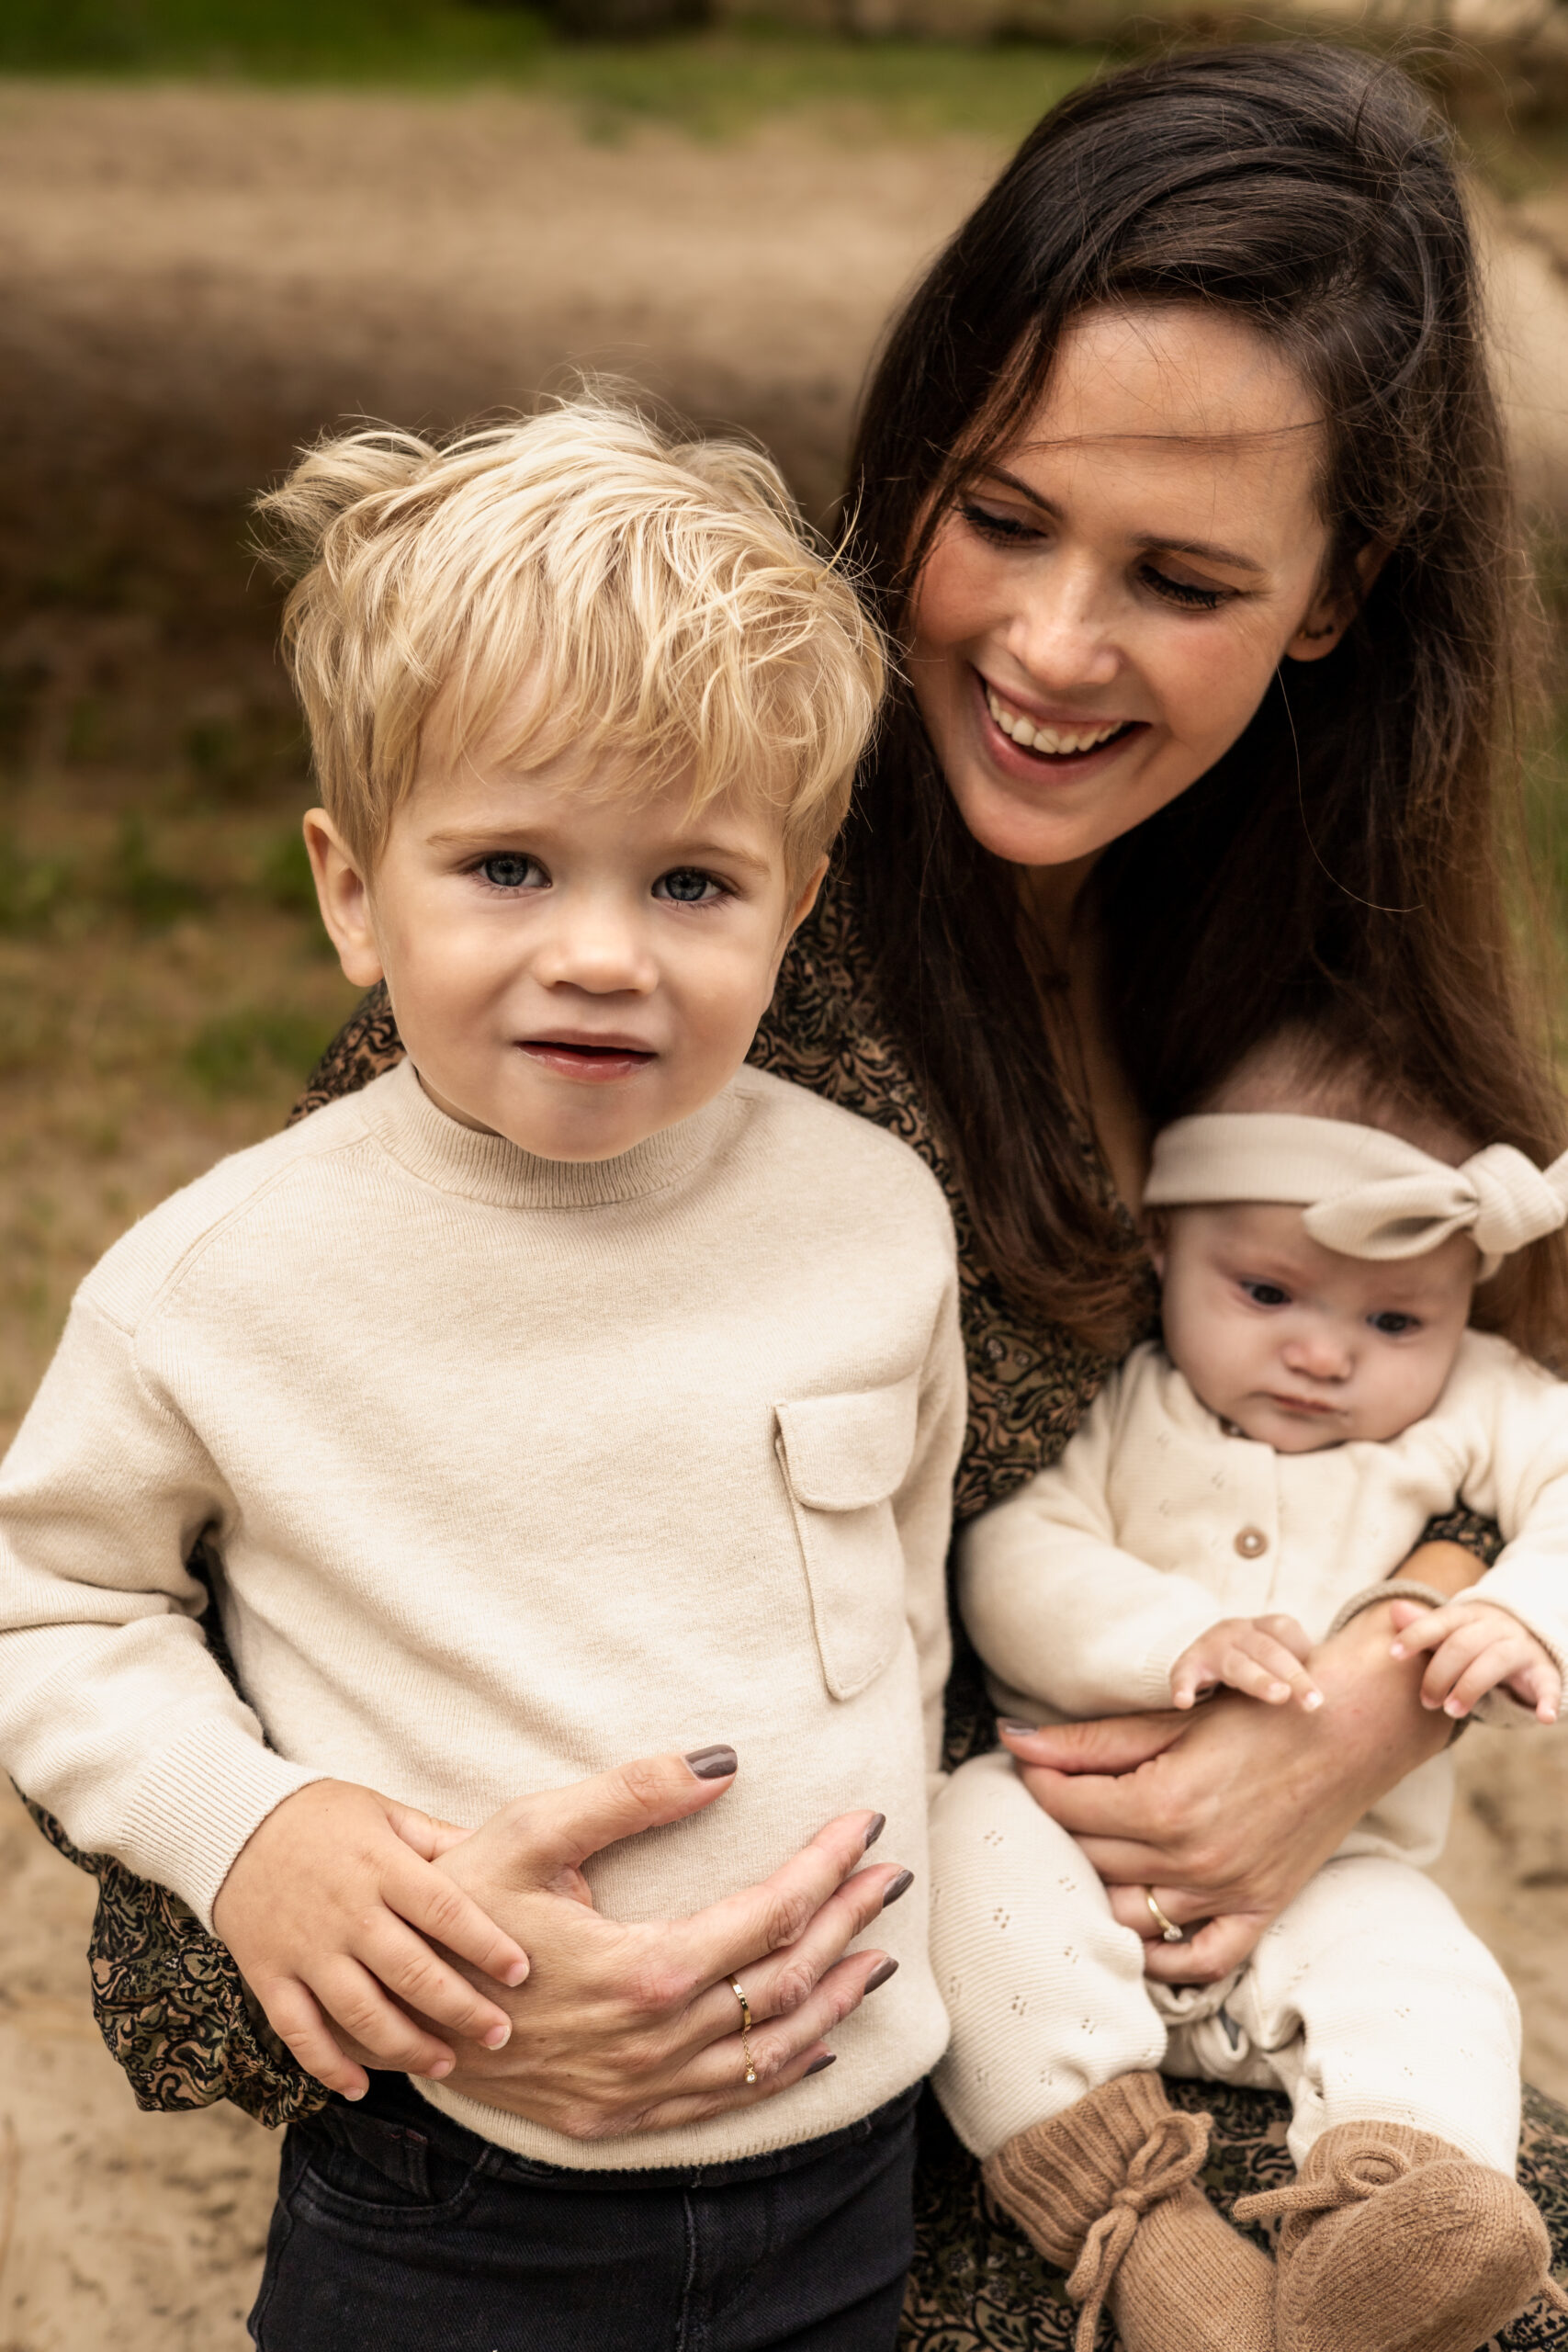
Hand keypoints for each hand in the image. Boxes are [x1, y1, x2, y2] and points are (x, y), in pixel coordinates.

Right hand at [211, 1780, 529, 2098]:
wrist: (229, 1823)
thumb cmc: (321, 1815)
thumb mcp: (383, 1812)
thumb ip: (436, 1838)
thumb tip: (495, 1848)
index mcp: (381, 1866)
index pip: (445, 1910)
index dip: (486, 1944)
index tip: (522, 1972)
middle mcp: (346, 1911)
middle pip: (412, 1972)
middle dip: (461, 2009)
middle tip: (502, 2033)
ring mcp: (305, 1949)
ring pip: (362, 2013)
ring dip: (408, 2047)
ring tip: (448, 2064)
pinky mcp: (269, 1975)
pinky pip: (299, 2031)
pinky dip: (329, 2064)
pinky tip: (361, 2086)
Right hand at [429, 1749, 909, 2138]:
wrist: (396, 2005)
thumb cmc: (461, 1906)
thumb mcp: (531, 1831)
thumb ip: (629, 1793)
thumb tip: (722, 1762)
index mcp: (643, 1970)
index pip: (771, 1913)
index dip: (828, 1866)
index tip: (867, 1824)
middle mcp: (654, 2041)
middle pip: (786, 1979)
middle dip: (849, 1920)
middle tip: (891, 1874)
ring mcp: (640, 2088)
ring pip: (771, 2049)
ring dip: (835, 1997)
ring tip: (877, 1952)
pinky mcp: (620, 2117)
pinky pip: (728, 2101)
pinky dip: (785, 2069)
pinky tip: (817, 2043)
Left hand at [998, 1596, 1449, 1984]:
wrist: (1347, 1732)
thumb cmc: (1258, 1713)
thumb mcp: (1170, 1719)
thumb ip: (1088, 1740)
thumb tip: (1012, 1738)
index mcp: (1164, 1805)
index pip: (1065, 1807)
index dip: (1037, 1780)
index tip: (1030, 1762)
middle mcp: (1192, 1860)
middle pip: (1089, 1858)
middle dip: (1061, 1826)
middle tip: (1057, 1800)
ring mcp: (1226, 1893)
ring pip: (1127, 1913)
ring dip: (1097, 1884)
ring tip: (1088, 1852)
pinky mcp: (1258, 1911)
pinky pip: (1198, 1960)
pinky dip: (1161, 1955)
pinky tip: (1137, 1928)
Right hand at [1169, 1614, 1321, 1711]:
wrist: (1200, 1650)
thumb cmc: (1252, 1660)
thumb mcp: (1274, 1654)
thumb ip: (1300, 1667)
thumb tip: (1349, 1695)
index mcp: (1263, 1627)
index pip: (1286, 1631)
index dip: (1304, 1655)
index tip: (1323, 1687)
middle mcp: (1238, 1631)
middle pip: (1269, 1650)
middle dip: (1294, 1675)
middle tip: (1313, 1701)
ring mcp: (1212, 1646)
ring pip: (1236, 1663)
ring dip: (1258, 1679)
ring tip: (1277, 1696)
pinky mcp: (1187, 1664)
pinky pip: (1183, 1673)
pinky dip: (1183, 1685)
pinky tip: (1185, 1701)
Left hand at [1389, 1597, 1561, 1722]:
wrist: (1530, 1641)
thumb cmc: (1478, 1642)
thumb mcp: (1451, 1633)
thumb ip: (1423, 1626)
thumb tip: (1394, 1609)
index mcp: (1471, 1615)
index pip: (1441, 1620)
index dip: (1416, 1635)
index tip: (1393, 1654)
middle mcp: (1498, 1627)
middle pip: (1464, 1644)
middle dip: (1439, 1674)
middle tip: (1427, 1701)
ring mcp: (1523, 1648)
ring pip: (1496, 1661)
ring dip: (1470, 1688)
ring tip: (1451, 1711)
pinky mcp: (1545, 1671)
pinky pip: (1548, 1683)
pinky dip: (1547, 1699)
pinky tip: (1543, 1717)